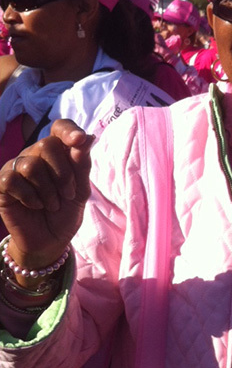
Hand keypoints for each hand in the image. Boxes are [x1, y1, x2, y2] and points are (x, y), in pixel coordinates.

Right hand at [0, 119, 93, 268]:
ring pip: (31, 164)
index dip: (69, 130)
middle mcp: (35, 154)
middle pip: (47, 145)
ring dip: (48, 190)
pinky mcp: (2, 184)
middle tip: (67, 194)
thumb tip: (87, 137)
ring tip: (52, 204)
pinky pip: (13, 180)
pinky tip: (36, 205)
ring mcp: (17, 168)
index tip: (80, 140)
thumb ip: (82, 164)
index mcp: (57, 152)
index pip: (60, 127)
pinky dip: (30, 196)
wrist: (51, 240)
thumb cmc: (66, 211)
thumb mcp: (81, 190)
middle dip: (63, 174)